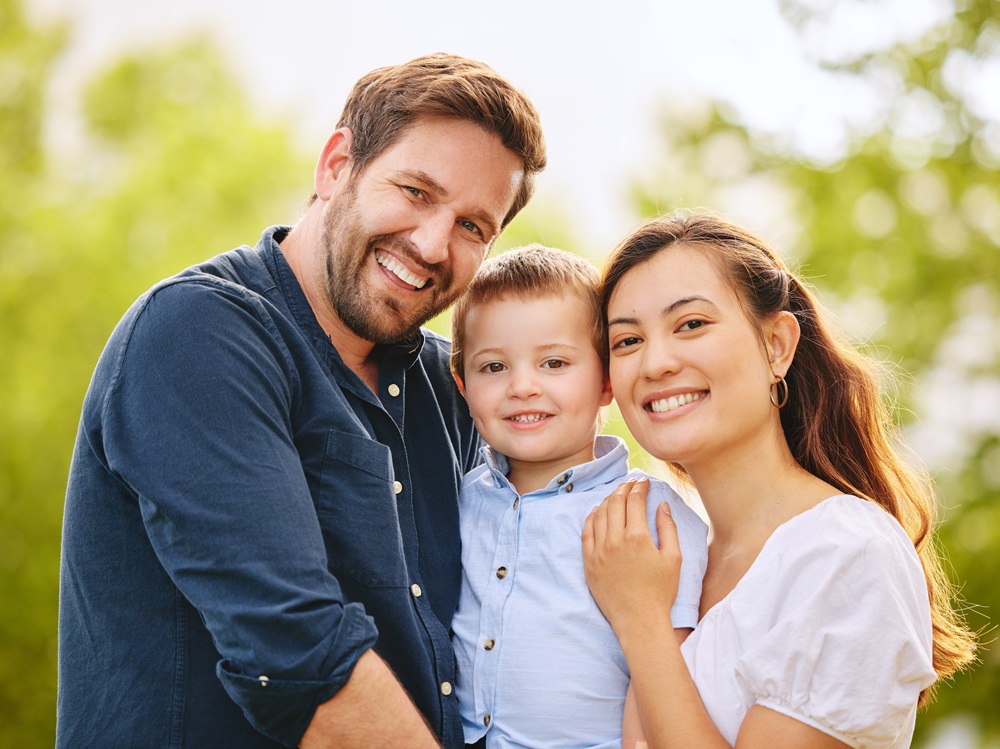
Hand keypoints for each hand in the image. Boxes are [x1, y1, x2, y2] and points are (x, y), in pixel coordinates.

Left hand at [582, 479, 681, 639]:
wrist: (639, 620)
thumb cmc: (660, 592)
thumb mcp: (673, 558)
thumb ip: (668, 528)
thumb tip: (662, 505)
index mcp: (637, 537)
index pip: (634, 501)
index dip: (639, 488)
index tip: (643, 482)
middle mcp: (614, 541)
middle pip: (615, 503)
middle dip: (624, 489)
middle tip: (631, 484)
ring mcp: (598, 551)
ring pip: (600, 514)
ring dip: (608, 500)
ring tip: (617, 494)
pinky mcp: (589, 562)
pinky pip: (586, 532)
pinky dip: (592, 517)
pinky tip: (598, 511)